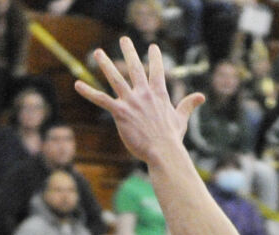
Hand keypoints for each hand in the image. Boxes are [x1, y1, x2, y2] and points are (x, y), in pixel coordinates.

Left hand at [74, 38, 202, 164]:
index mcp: (158, 93)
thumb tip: (201, 96)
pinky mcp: (120, 112)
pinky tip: (77, 84)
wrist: (163, 151)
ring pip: (115, 78)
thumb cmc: (172, 138)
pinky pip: (101, 99)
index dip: (154, 57)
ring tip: (98, 52)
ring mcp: (131, 101)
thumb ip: (188, 104)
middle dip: (128, 51)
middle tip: (124, 39)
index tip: (152, 46)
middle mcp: (144, 93)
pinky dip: (88, 91)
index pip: (156, 70)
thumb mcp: (181, 118)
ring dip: (105, 64)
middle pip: (134, 67)